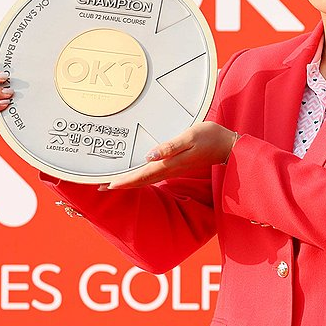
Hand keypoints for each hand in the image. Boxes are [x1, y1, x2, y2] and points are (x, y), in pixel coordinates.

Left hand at [100, 121, 238, 188]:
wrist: (227, 145)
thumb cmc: (210, 137)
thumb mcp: (190, 136)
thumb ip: (170, 147)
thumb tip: (150, 155)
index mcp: (170, 164)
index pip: (141, 176)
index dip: (123, 181)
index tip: (106, 186)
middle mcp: (169, 170)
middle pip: (140, 181)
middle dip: (120, 185)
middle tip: (99, 188)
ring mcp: (172, 169)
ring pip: (145, 179)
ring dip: (128, 182)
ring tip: (111, 183)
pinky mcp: (175, 166)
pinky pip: (152, 175)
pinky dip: (139, 177)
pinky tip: (134, 174)